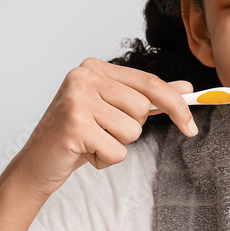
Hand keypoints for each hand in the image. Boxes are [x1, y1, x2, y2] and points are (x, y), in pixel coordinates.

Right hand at [13, 57, 195, 198]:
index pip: (149, 83)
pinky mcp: (74, 125)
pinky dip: (105, 160)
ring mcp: (77, 99)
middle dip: (130, 130)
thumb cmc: (78, 135)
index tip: (191, 126)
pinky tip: (84, 153)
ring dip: (116, 145)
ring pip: (132, 131)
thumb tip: (187, 88)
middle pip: (142, 109)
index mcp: (95, 68)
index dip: (176, 105)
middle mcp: (83, 77)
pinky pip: (117, 151)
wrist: (38, 162)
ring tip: (91, 142)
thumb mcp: (114, 111)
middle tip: (103, 132)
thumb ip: (148, 97)